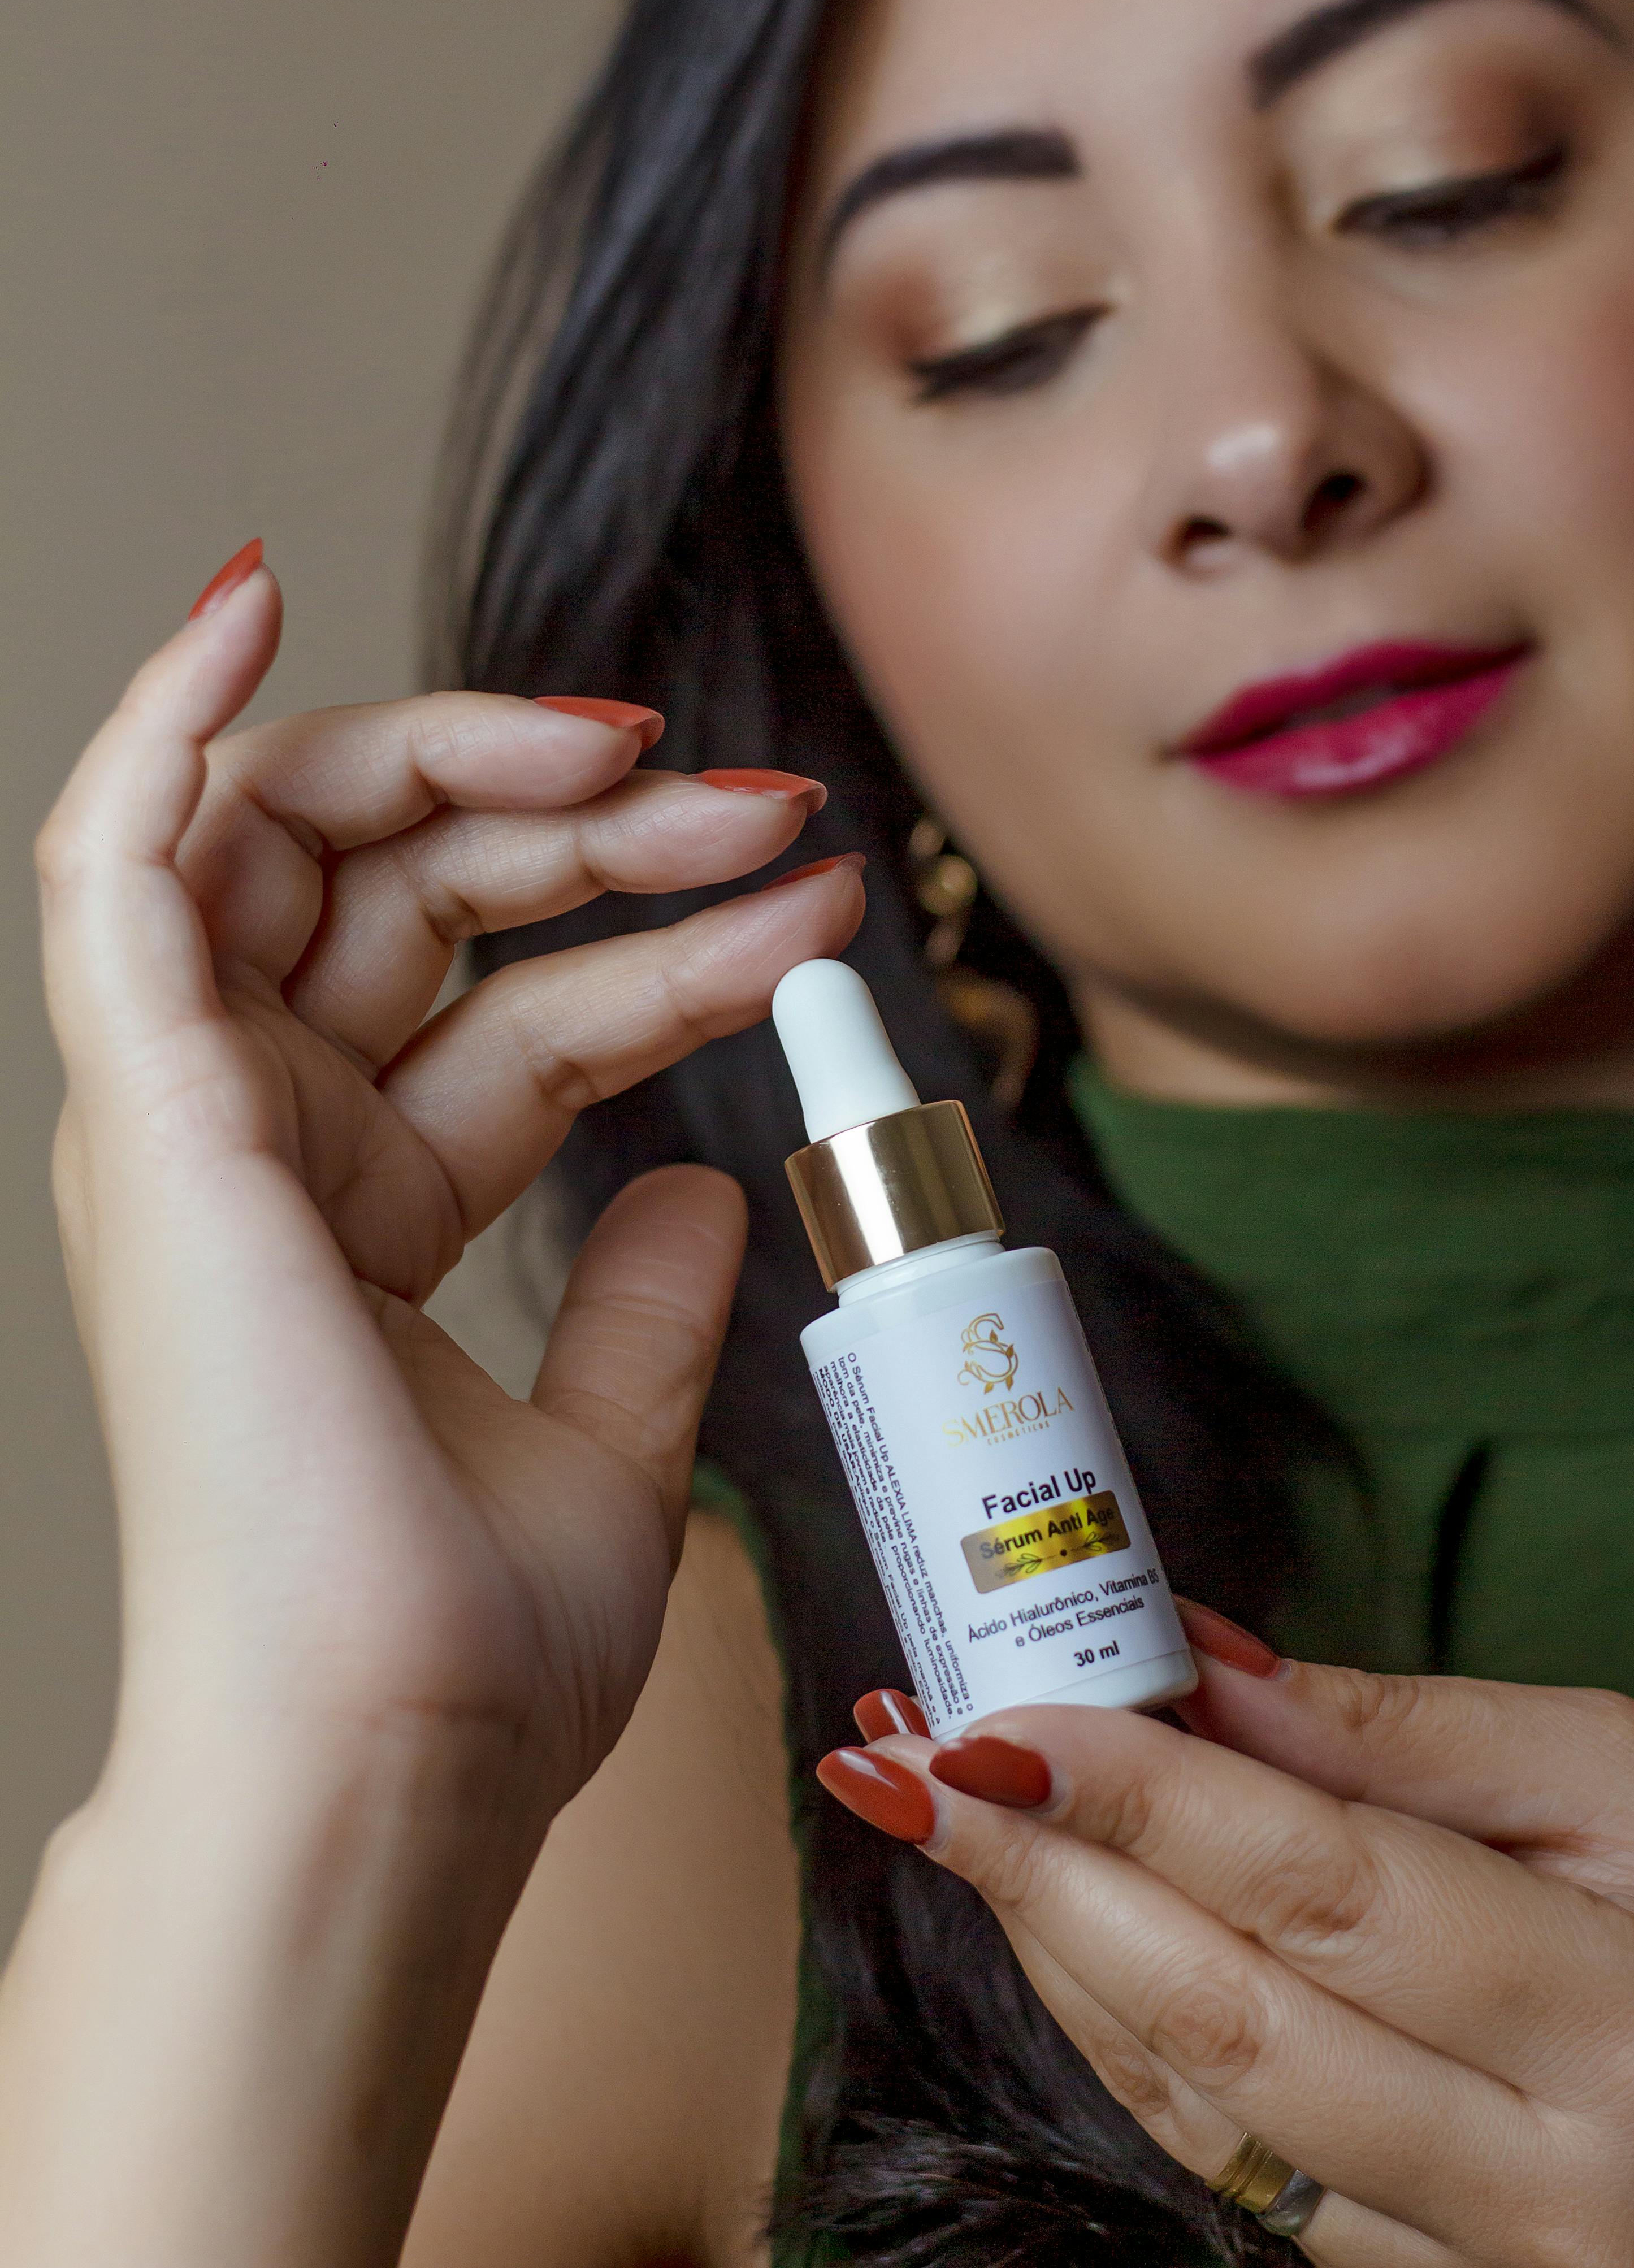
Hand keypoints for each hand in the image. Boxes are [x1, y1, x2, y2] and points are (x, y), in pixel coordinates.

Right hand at [38, 548, 862, 1819]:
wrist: (393, 1740)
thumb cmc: (471, 1638)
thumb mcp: (608, 1439)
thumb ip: (641, 1302)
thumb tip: (710, 1188)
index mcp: (363, 1211)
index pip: (518, 1011)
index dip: (667, 940)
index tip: (815, 898)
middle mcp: (271, 1141)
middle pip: (420, 899)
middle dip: (596, 825)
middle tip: (760, 800)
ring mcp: (197, 1112)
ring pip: (304, 842)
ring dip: (465, 756)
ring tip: (635, 740)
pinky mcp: (145, 1097)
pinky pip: (115, 855)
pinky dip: (167, 717)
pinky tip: (244, 596)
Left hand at [826, 1618, 1633, 2263]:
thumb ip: (1406, 1733)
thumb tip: (1193, 1666)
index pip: (1329, 1895)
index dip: (1142, 1795)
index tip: (992, 1711)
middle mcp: (1560, 2194)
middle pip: (1228, 2012)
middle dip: (1037, 1868)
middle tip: (897, 1752)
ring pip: (1199, 2100)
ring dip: (1050, 1938)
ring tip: (938, 1802)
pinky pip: (1227, 2158)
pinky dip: (1124, 2024)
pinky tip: (1055, 1907)